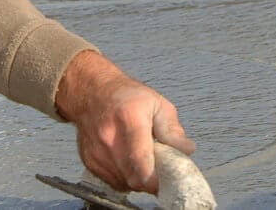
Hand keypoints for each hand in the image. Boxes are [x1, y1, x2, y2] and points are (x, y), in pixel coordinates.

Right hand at [54, 50, 194, 193]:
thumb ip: (172, 129)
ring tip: (143, 162)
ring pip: (125, 183)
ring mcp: (97, 151)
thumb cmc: (127, 96)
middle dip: (151, 181)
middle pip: (134, 178)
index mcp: (129, 118)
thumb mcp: (157, 104)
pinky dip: (125, 178)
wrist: (92, 92)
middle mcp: (109, 137)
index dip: (155, 178)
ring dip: (138, 180)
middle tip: (160, 171)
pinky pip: (114, 182)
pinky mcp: (89, 161)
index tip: (167, 183)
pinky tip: (128, 162)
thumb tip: (186, 150)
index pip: (140, 158)